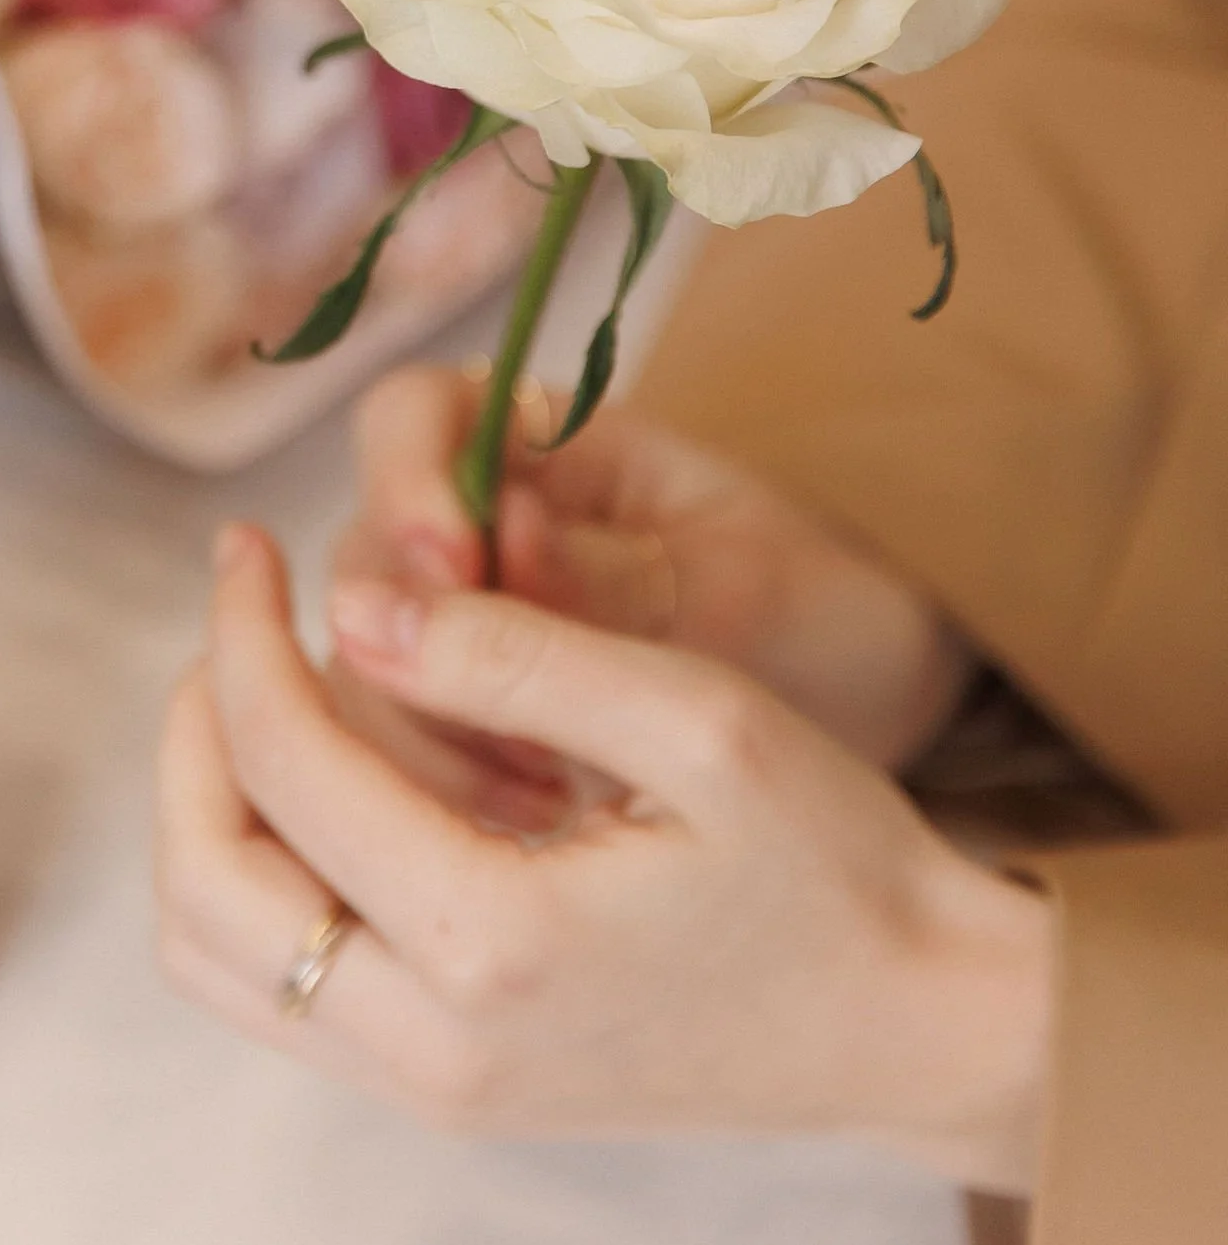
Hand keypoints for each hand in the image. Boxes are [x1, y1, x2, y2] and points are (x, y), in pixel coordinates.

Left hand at [156, 525, 1049, 1190]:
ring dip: (207, 812)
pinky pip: (279, 993)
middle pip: (203, 886)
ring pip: (217, 957)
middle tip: (236, 620)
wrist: (911, 1026)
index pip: (284, 768)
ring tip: (263, 692)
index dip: (241, 633)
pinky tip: (326, 781)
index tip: (245, 544)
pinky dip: (258, 877)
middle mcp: (436, 1044)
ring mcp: (434, 1087)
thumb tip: (350, 604)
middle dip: (190, 731)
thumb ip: (516, 653)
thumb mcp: (699, 717)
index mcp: (494, 943)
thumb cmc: (832, 860)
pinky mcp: (447, 1092)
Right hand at [330, 369, 974, 807]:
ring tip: (544, 796)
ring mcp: (466, 625)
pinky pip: (403, 751)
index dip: (406, 481)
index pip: (410, 418)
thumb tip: (453, 582)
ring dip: (422, 737)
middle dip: (408, 648)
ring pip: (361, 669)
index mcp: (546, 441)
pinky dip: (448, 794)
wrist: (885, 715)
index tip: (457, 564)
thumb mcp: (748, 593)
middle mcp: (479, 523)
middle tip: (515, 724)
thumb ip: (607, 584)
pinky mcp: (472, 719)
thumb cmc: (832, 619)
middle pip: (360, 557)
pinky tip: (540, 826)